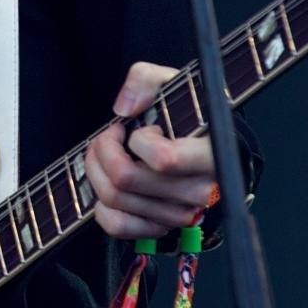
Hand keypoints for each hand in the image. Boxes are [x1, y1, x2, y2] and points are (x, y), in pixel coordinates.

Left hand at [84, 61, 218, 239]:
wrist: (210, 149)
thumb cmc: (192, 116)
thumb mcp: (174, 83)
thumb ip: (146, 79)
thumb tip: (123, 108)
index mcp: (209, 156)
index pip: (162, 159)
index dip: (137, 140)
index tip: (135, 128)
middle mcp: (197, 191)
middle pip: (126, 179)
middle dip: (103, 151)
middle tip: (107, 138)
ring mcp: (179, 214)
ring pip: (116, 201)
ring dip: (97, 173)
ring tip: (105, 156)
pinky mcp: (162, 228)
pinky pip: (118, 226)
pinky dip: (103, 206)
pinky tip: (109, 185)